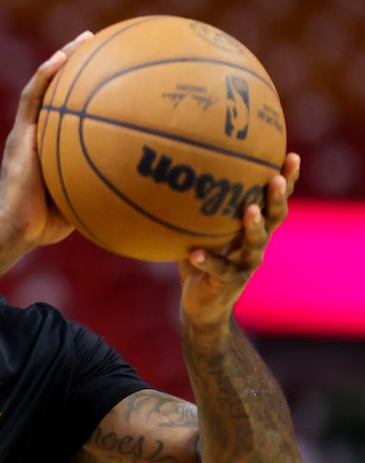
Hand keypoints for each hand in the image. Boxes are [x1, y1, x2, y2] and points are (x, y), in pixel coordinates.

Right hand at [0, 30, 92, 248]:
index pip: (66, 111)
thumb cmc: (48, 223)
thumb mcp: (83, 198)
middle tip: (100, 46)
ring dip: (62, 59)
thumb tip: (137, 183)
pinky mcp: (20, 134)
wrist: (17, 229)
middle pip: (56, 91)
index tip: (109, 74)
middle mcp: (37, 134)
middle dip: (77, 66)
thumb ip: (100, 183)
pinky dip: (46, 75)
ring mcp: (26, 132)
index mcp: (50, 146)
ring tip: (84, 40)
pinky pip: (32, 97)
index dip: (85, 90)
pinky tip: (63, 57)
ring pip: (43, 86)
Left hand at [179, 152, 300, 330]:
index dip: (286, 180)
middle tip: (276, 178)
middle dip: (277, 197)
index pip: (274, 200)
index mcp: (253, 228)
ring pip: (256, 243)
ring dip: (253, 226)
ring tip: (249, 210)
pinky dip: (207, 260)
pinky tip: (194, 252)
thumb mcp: (199, 231)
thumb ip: (194, 207)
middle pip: (275, 217)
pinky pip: (219, 269)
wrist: (202, 306)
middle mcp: (256, 244)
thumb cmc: (201, 260)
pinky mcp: (229, 282)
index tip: (291, 156)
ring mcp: (246, 264)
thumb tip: (171, 172)